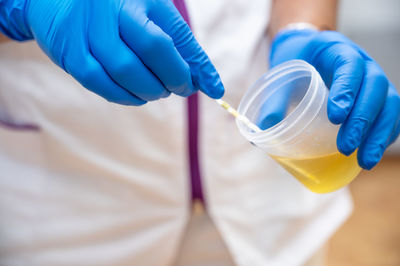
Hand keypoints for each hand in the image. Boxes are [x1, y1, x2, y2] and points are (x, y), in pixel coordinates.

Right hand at [0, 0, 223, 104]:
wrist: (59, 0)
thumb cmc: (114, 9)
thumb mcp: (149, 14)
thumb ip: (178, 44)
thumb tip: (208, 83)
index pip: (176, 34)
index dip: (197, 66)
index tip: (214, 89)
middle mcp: (114, 10)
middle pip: (153, 51)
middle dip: (173, 79)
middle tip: (178, 87)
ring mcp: (89, 32)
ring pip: (127, 72)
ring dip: (150, 91)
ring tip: (157, 91)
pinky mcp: (72, 55)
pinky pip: (103, 86)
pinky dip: (126, 97)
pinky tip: (136, 95)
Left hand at [270, 29, 399, 168]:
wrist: (306, 50)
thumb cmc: (295, 62)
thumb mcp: (282, 75)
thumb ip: (273, 100)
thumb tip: (263, 130)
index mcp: (337, 51)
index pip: (350, 66)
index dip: (347, 90)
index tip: (335, 118)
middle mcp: (363, 63)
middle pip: (375, 88)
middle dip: (363, 120)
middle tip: (345, 147)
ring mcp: (373, 81)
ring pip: (389, 104)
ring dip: (378, 134)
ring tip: (364, 161)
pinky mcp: (377, 98)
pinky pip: (390, 116)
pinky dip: (384, 135)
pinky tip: (370, 155)